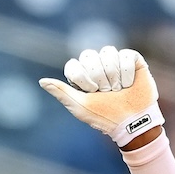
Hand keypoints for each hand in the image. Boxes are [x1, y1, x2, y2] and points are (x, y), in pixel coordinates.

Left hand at [39, 49, 163, 148]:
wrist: (133, 121)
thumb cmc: (104, 116)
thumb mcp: (79, 106)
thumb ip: (61, 92)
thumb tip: (41, 81)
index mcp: (82, 76)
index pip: (74, 65)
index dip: (82, 78)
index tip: (91, 92)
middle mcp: (97, 65)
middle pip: (89, 56)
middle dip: (98, 77)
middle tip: (106, 92)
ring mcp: (114, 61)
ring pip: (108, 52)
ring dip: (113, 75)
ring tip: (119, 89)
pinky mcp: (132, 59)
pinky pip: (125, 54)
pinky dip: (127, 73)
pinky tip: (129, 83)